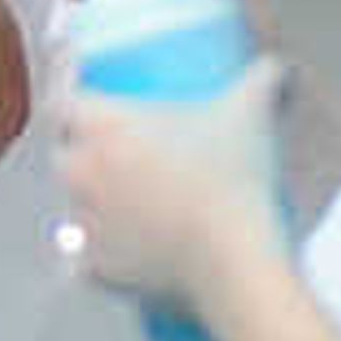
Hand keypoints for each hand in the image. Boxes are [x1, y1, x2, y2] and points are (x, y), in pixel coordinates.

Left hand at [51, 50, 284, 301]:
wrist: (232, 262)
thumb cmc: (236, 177)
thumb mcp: (254, 112)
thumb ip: (267, 77)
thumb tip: (280, 68)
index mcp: (99, 128)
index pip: (60, 98)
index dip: (68, 84)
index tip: (87, 80)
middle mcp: (78, 175)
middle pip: (64, 150)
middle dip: (81, 141)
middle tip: (114, 137)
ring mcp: (82, 226)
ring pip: (73, 203)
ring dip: (90, 193)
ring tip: (120, 189)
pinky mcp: (94, 271)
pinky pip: (83, 258)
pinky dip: (98, 251)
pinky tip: (110, 247)